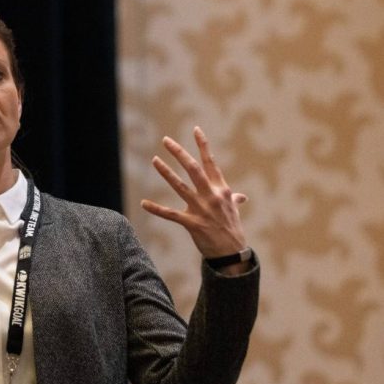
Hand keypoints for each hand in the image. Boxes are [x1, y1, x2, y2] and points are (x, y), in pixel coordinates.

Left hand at [141, 126, 247, 260]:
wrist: (232, 254)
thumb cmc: (232, 230)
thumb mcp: (233, 211)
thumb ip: (233, 200)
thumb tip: (240, 197)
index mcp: (221, 189)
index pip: (210, 162)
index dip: (203, 145)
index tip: (195, 129)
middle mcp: (212, 195)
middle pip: (193, 168)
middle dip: (179, 153)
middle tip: (166, 140)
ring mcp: (201, 209)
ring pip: (180, 186)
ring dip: (166, 172)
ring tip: (154, 160)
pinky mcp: (192, 223)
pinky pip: (170, 214)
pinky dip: (156, 209)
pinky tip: (143, 203)